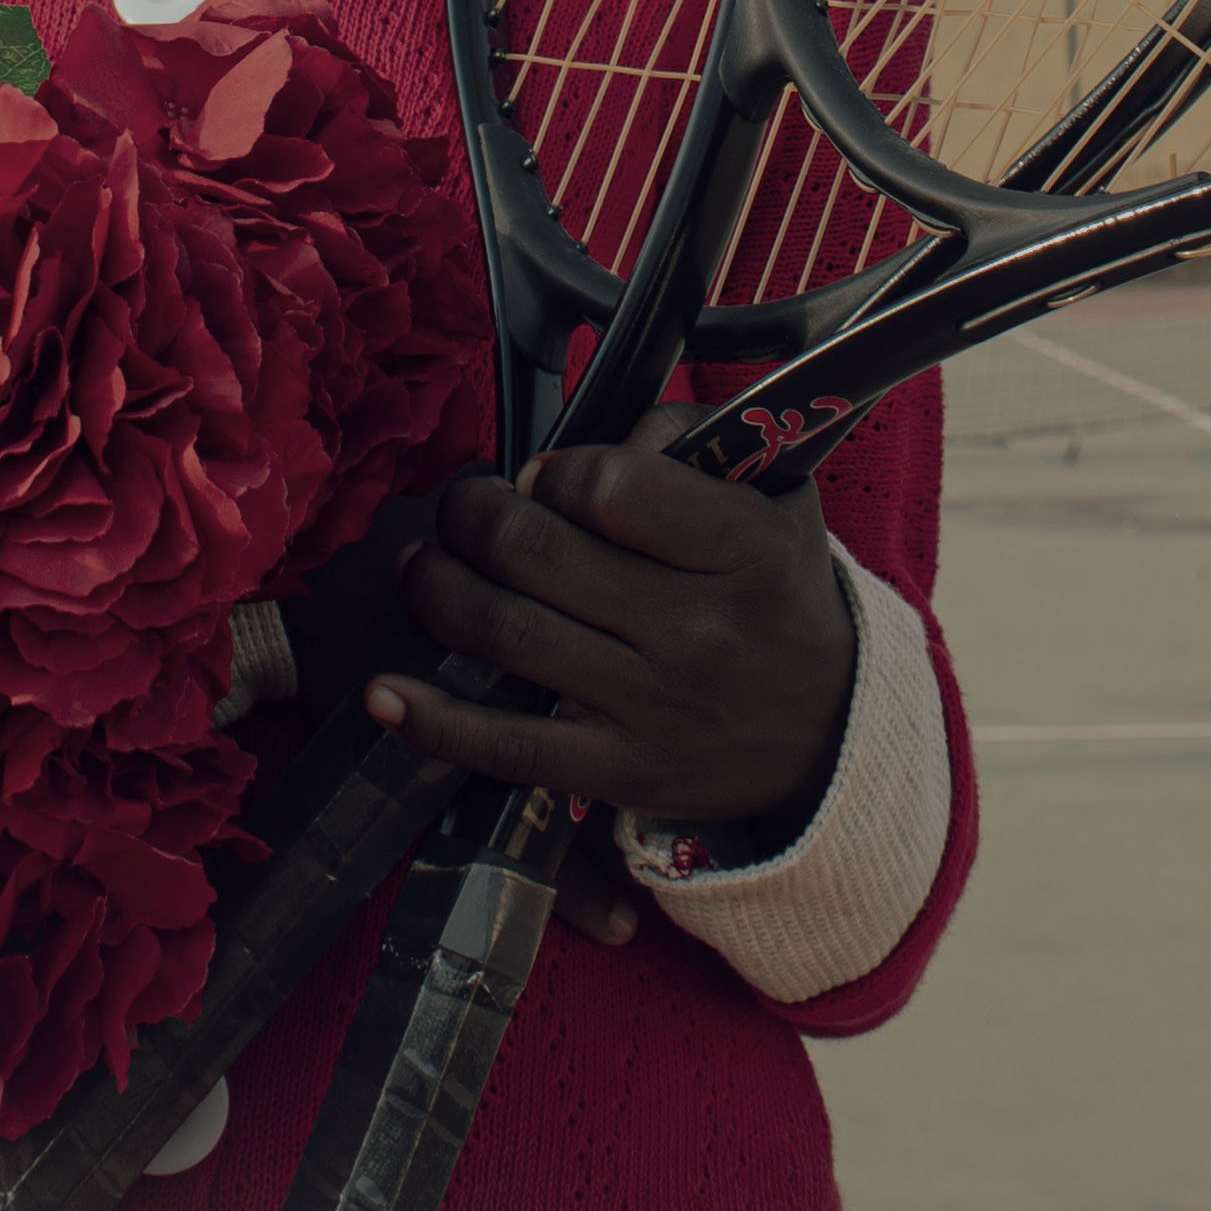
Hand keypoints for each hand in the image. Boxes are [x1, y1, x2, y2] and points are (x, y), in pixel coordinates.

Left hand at [363, 406, 855, 944]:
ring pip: (507, 634)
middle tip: (466, 504)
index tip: (547, 475)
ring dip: (439, 588)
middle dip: (474, 514)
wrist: (827, 728)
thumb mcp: (773, 491)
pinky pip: (510, 748)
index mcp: (741, 547)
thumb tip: (580, 445)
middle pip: (535, 553)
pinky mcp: (619, 773)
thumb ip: (685, 437)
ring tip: (427, 562)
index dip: (556, 469)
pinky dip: (435, 721)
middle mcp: (696, 629)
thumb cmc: (776, 588)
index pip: (610, 486)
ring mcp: (653, 708)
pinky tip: (384, 693)